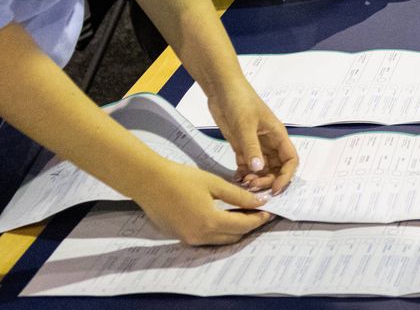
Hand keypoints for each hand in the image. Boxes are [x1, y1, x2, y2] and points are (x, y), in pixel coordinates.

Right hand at [131, 161, 271, 246]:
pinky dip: (218, 230)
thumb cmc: (181, 178)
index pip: (242, 226)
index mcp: (210, 222)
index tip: (269, 212)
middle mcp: (199, 236)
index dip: (258, 220)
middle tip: (259, 213)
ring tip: (244, 214)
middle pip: (232, 237)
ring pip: (219, 240)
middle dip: (248, 226)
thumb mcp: (214, 184)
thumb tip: (259, 202)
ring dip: (233, 230)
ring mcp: (188, 239)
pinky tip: (223, 216)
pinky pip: (206, 238)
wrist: (149, 182)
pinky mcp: (180, 237)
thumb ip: (238, 196)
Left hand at [203, 77, 300, 195]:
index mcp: (277, 135)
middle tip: (252, 186)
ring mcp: (255, 145)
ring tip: (243, 183)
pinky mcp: (241, 146)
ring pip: (262, 170)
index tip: (274, 188)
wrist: (221, 89)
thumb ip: (251, 148)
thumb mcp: (245, 124)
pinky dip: (244, 175)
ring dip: (256, 179)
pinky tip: (236, 178)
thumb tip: (258, 170)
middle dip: (267, 180)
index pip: (290, 160)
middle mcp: (269, 143)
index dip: (286, 176)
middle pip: (276, 169)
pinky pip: (247, 166)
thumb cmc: (240, 101)